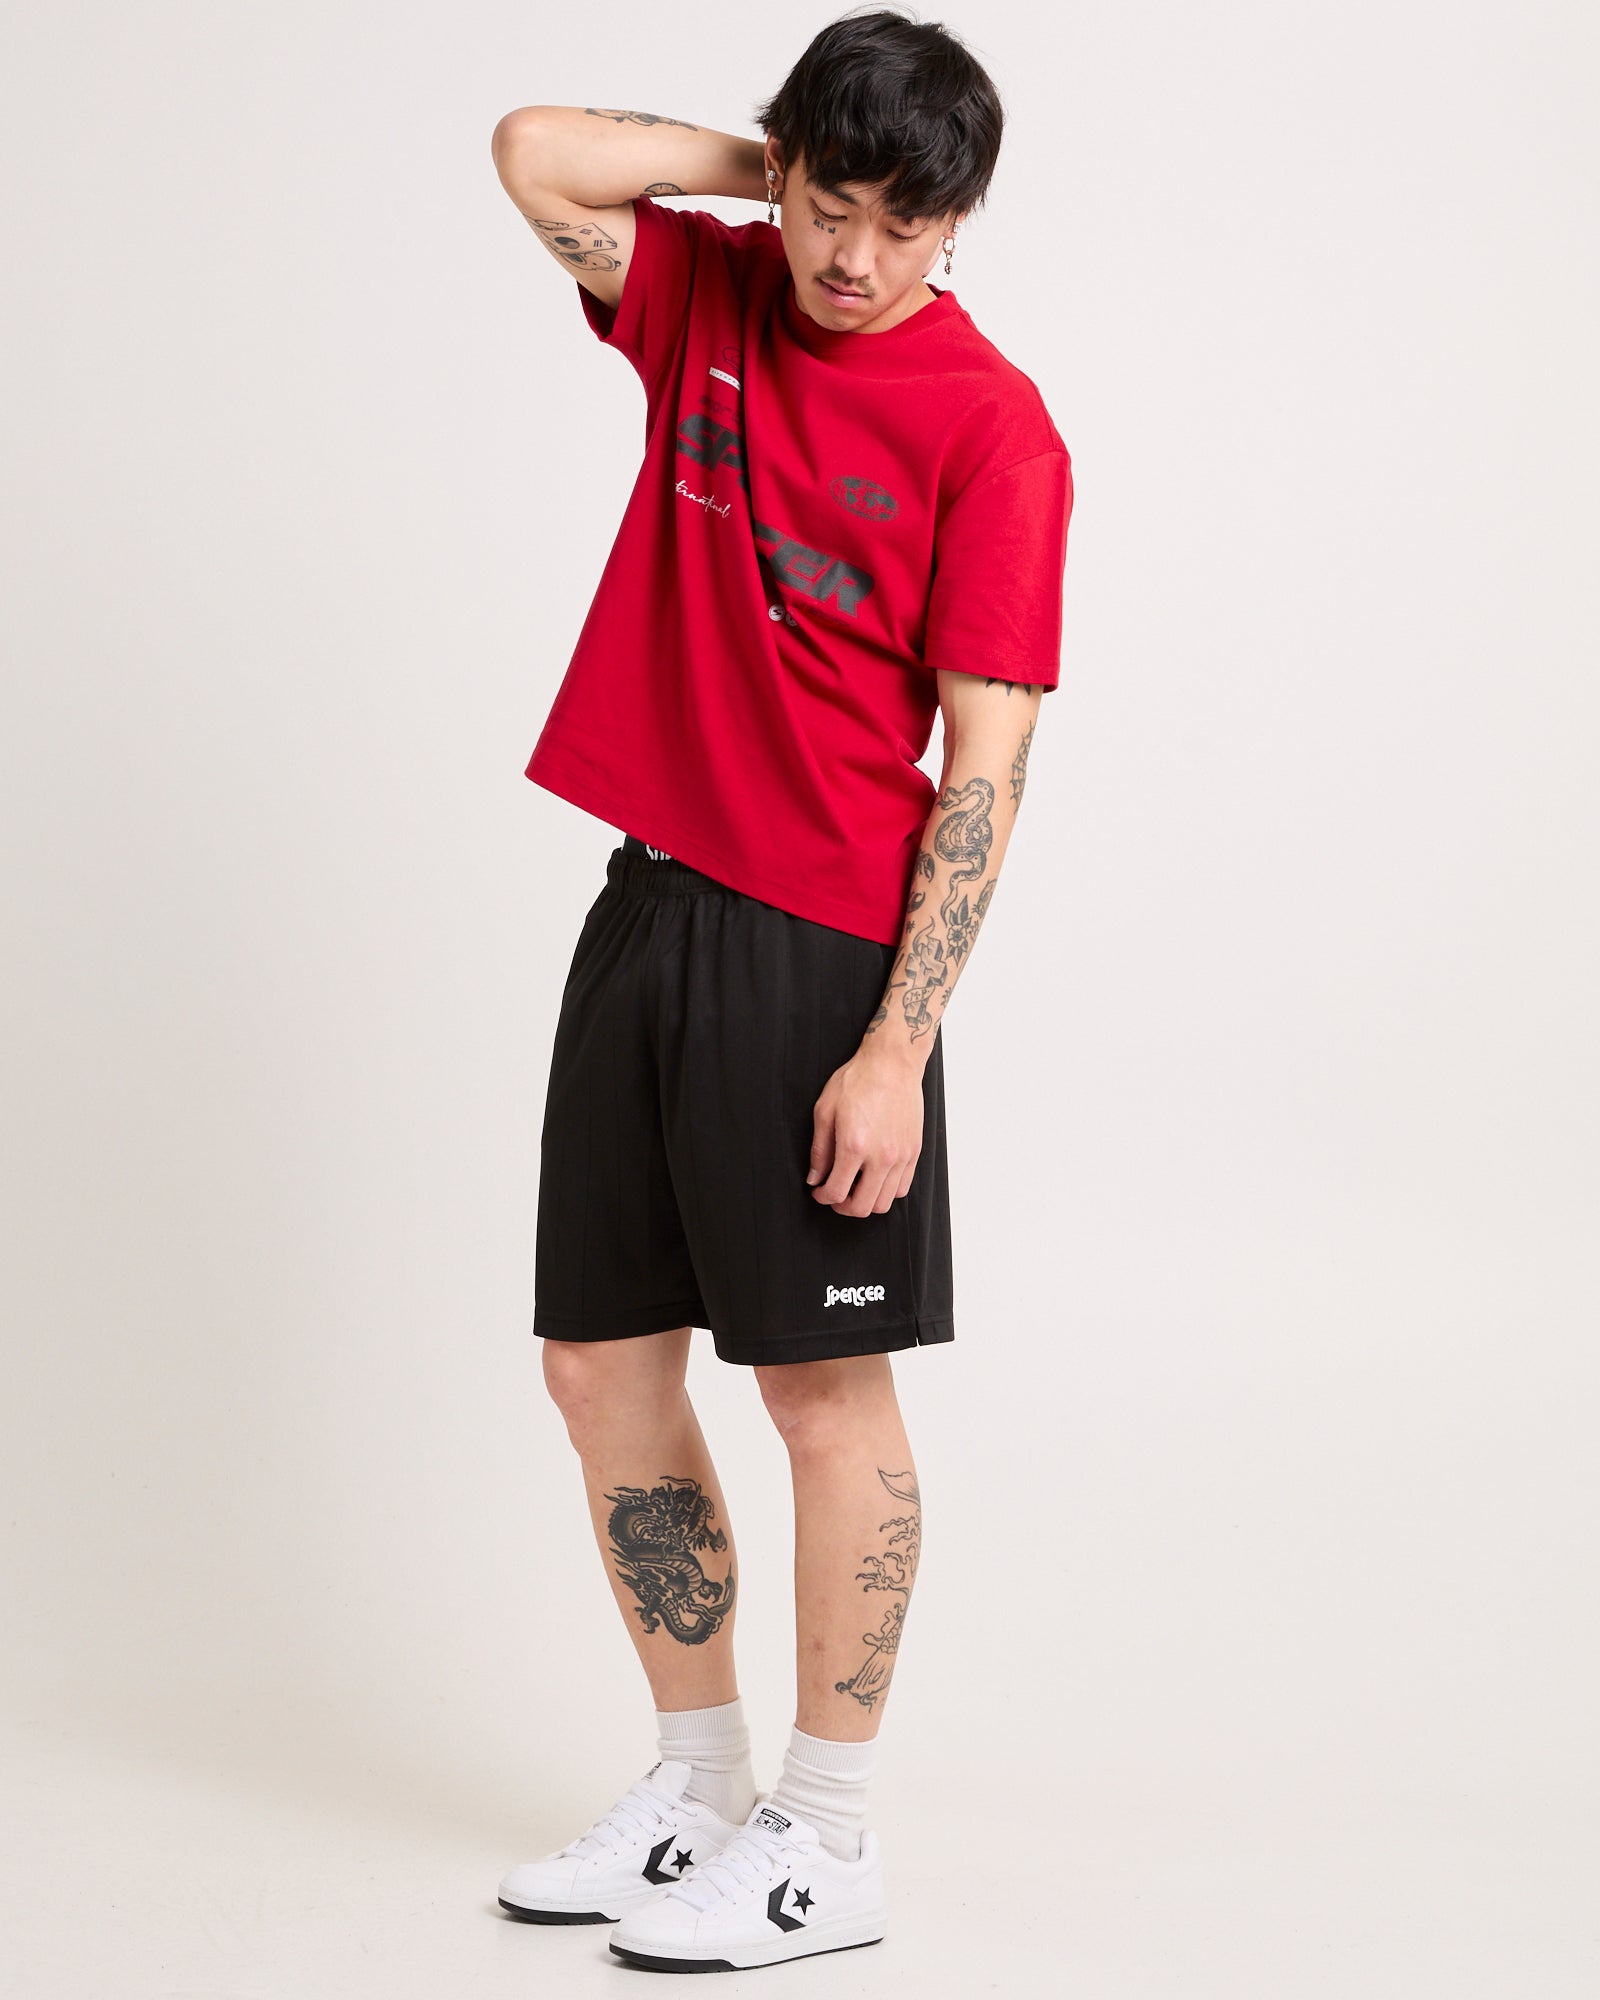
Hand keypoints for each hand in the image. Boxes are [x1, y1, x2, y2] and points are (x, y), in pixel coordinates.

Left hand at [806, 1045, 924, 1216]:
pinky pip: (902, 1188)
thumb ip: (819, 1150)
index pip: (836, 1192)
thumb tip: (815, 1177)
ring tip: (855, 1188)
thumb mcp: (825, 1111)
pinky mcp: (914, 1152)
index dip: (823, 1197)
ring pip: (884, 1202)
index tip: (819, 1192)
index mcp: (855, 1147)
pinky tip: (874, 1178)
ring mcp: (901, 1156)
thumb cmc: (858, 1080)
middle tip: (835, 1195)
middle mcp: (881, 1156)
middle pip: (862, 1207)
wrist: (892, 1064)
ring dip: (866, 1202)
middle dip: (843, 1207)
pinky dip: (886, 1191)